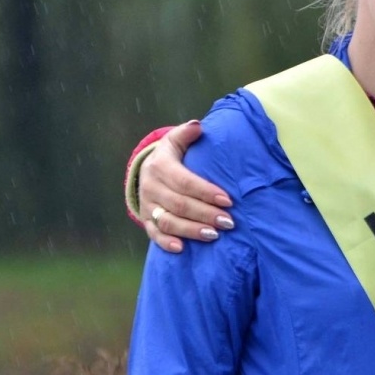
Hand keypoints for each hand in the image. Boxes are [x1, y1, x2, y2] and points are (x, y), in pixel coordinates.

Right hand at [142, 120, 232, 251]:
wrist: (146, 172)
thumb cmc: (172, 157)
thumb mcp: (176, 142)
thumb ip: (186, 134)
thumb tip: (198, 126)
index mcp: (160, 167)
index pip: (185, 182)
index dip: (206, 192)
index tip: (228, 200)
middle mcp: (150, 187)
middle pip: (179, 204)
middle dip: (205, 214)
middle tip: (228, 222)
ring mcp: (147, 206)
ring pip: (168, 221)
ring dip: (191, 230)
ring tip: (214, 235)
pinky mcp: (146, 220)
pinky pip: (154, 234)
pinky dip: (166, 243)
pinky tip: (182, 248)